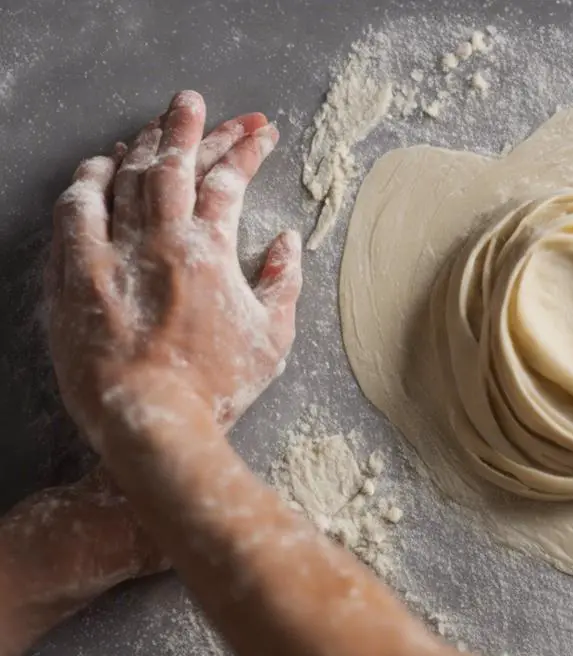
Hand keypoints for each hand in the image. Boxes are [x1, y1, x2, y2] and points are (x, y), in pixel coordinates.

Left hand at [45, 91, 301, 450]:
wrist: (151, 424)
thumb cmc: (218, 387)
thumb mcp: (274, 339)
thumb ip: (283, 283)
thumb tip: (286, 242)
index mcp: (209, 252)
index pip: (228, 180)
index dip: (245, 149)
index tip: (260, 132)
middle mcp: (156, 242)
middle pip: (169, 164)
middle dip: (187, 126)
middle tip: (193, 101)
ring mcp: (109, 257)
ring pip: (118, 180)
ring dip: (135, 148)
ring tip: (147, 129)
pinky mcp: (74, 280)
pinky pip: (73, 216)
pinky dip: (86, 186)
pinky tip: (95, 172)